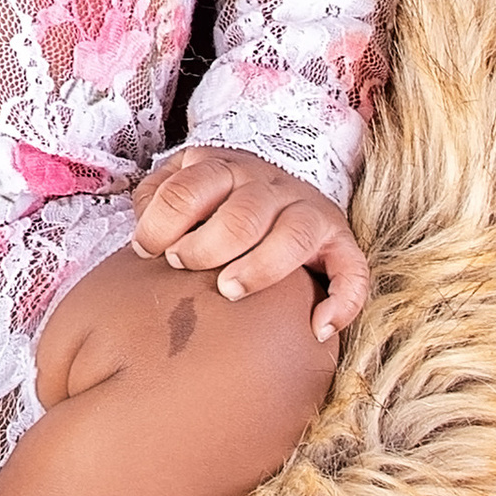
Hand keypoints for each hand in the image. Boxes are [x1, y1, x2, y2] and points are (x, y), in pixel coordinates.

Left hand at [130, 146, 367, 340]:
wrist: (278, 192)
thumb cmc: (216, 201)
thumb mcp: (181, 184)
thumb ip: (155, 198)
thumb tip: (143, 235)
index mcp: (224, 167)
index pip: (187, 189)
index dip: (161, 224)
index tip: (147, 251)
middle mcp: (270, 185)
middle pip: (240, 215)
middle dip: (206, 247)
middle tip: (183, 265)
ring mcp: (309, 210)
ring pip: (292, 235)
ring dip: (260, 268)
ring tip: (229, 292)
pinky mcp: (340, 241)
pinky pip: (351, 271)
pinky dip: (340, 301)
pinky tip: (316, 328)